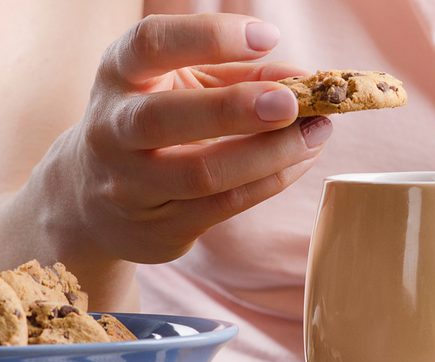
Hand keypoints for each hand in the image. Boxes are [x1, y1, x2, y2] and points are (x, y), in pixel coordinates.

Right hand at [37, 13, 330, 262]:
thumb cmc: (153, 126)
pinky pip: (224, 205)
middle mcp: (113, 131)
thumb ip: (239, 76)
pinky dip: (270, 181)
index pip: (149, 44)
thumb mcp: (181, 87)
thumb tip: (305, 79)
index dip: (208, 37)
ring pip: (203, 173)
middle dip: (235, 108)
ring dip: (271, 153)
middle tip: (293, 101)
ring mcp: (131, 186)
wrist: (93, 200)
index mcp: (118, 76)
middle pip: (165, 117)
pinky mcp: (160, 227)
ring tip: (316, 133)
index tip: (267, 36)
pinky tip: (300, 161)